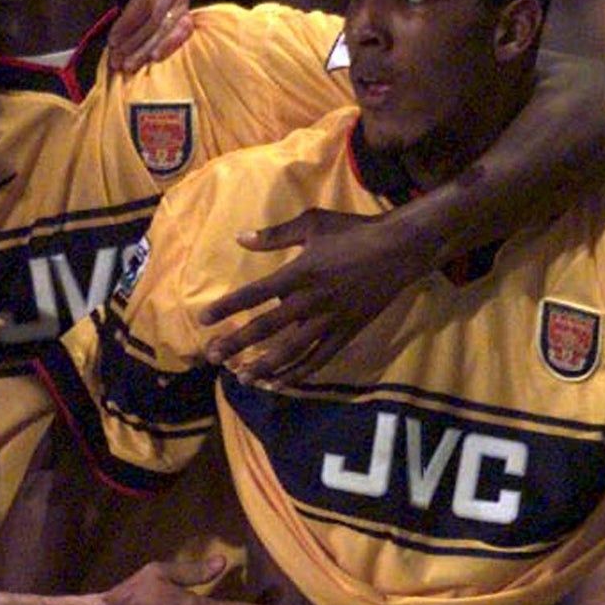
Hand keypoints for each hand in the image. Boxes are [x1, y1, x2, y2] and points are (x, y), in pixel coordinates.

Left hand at [107, 0, 193, 71]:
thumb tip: (111, 11)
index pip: (142, 2)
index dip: (127, 24)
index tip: (112, 41)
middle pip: (152, 18)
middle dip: (133, 41)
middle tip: (116, 60)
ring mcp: (182, 1)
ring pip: (163, 28)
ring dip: (144, 50)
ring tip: (127, 66)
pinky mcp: (188, 17)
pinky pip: (183, 33)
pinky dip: (168, 45)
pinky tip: (154, 58)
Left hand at [199, 209, 435, 383]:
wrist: (400, 249)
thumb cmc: (353, 231)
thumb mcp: (312, 223)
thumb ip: (274, 234)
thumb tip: (241, 238)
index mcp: (300, 273)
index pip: (254, 293)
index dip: (227, 307)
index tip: (204, 318)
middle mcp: (311, 301)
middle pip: (267, 327)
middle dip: (237, 343)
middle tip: (213, 356)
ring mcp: (331, 320)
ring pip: (292, 350)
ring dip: (265, 365)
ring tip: (243, 378)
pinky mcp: (348, 331)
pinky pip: (321, 358)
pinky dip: (300, 372)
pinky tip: (281, 382)